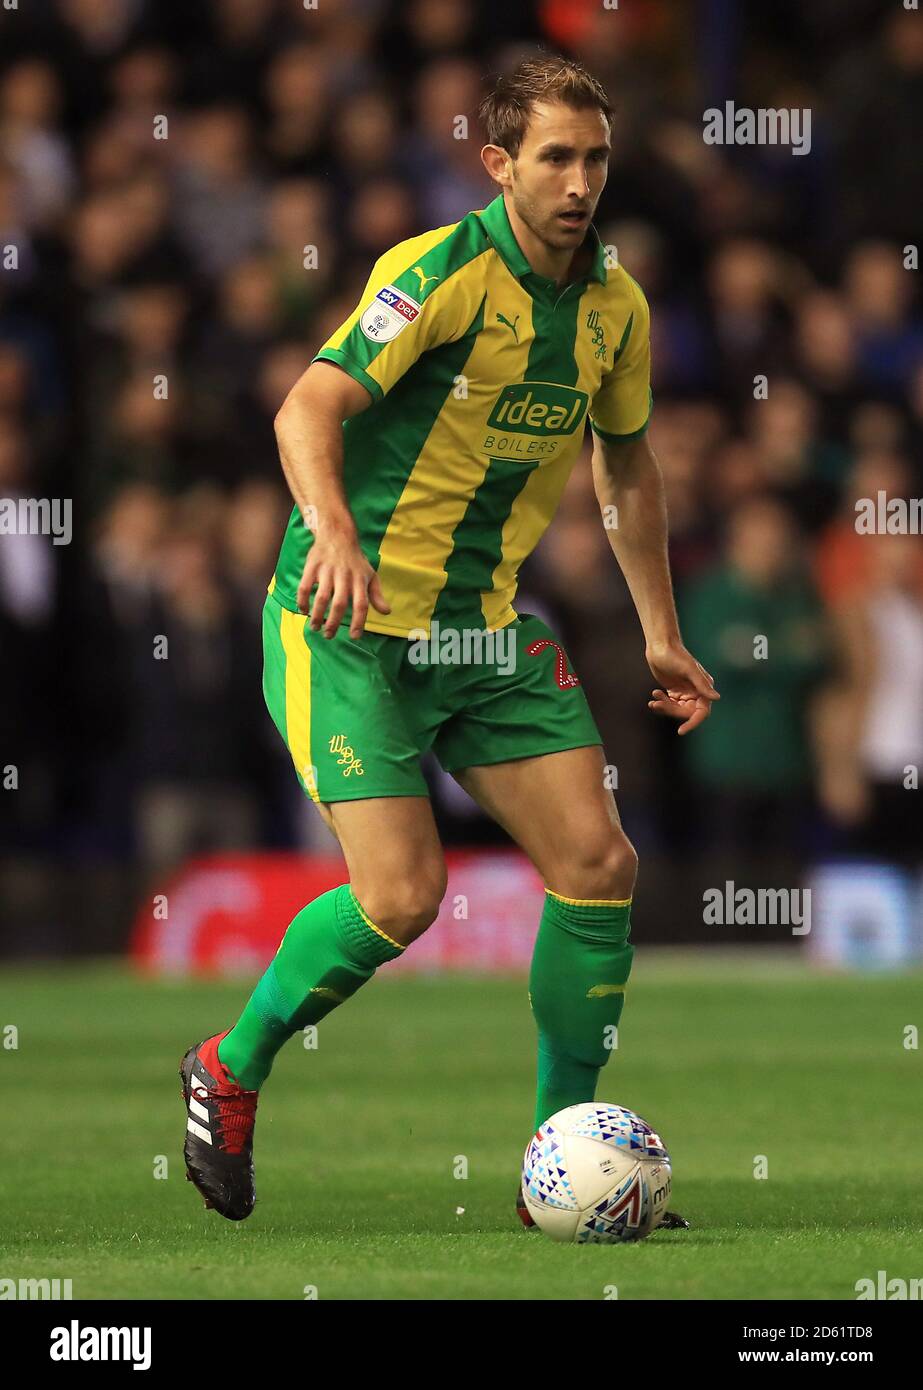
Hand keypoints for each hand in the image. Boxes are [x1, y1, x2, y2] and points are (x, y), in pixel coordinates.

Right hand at [297, 523, 390, 638]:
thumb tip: (387, 612)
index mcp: (360, 580)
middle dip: (334, 622)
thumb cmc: (355, 560)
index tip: (354, 636)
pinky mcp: (312, 566)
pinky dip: (302, 600)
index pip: (362, 605)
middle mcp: (345, 576)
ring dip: (317, 615)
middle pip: (340, 604)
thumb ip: (376, 595)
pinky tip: (303, 610)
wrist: (338, 534)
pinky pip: (305, 586)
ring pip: (322, 597)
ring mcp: (327, 571)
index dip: (359, 622)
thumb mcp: (369, 575)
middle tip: (329, 635)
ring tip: (315, 627)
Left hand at [646, 640, 719, 734]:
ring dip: (664, 707)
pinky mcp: (674, 691)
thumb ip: (702, 684)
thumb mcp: (689, 669)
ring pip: (675, 710)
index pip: (702, 712)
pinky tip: (654, 694)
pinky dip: (660, 703)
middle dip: (671, 711)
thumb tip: (716, 698)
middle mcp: (696, 692)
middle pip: (685, 713)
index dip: (693, 723)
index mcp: (704, 688)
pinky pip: (669, 704)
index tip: (681, 731)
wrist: (661, 646)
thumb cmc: (676, 655)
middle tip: (657, 703)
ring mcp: (685, 693)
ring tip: (653, 700)